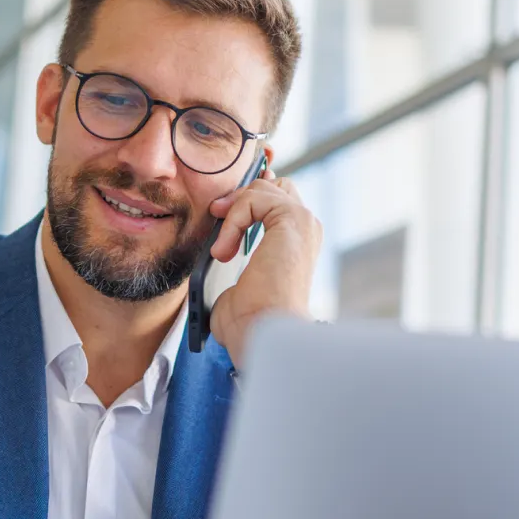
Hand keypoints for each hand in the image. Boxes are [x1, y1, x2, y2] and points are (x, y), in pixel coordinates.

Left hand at [206, 167, 321, 369]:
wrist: (262, 333)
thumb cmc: (250, 320)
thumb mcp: (236, 281)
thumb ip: (232, 255)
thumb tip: (212, 248)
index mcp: (296, 242)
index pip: (276, 198)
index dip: (246, 198)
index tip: (219, 211)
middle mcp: (305, 229)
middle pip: (273, 184)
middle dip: (240, 196)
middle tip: (217, 217)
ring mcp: (302, 222)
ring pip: (262, 187)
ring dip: (233, 211)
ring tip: (220, 247)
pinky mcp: (293, 219)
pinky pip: (254, 198)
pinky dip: (233, 219)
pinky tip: (224, 250)